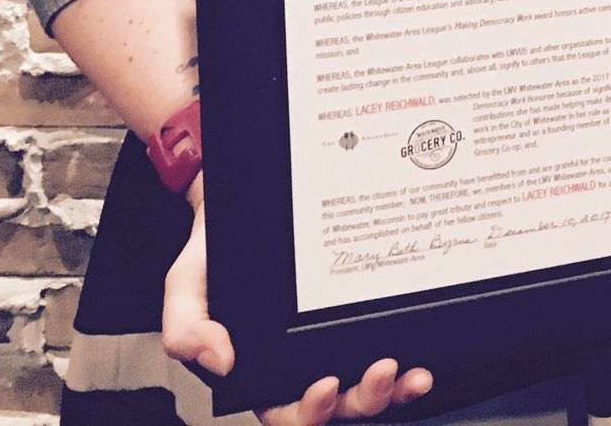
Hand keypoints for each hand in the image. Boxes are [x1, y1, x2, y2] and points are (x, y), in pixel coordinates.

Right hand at [162, 183, 433, 423]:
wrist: (240, 205)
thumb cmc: (212, 255)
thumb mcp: (184, 288)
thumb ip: (186, 328)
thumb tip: (221, 361)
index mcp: (260, 372)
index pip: (287, 413)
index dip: (309, 413)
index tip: (324, 387)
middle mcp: (302, 365)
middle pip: (339, 404)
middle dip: (365, 399)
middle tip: (384, 371)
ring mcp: (335, 342)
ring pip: (369, 383)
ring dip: (396, 390)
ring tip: (415, 374)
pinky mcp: (359, 316)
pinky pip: (388, 342)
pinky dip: (412, 355)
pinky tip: (426, 352)